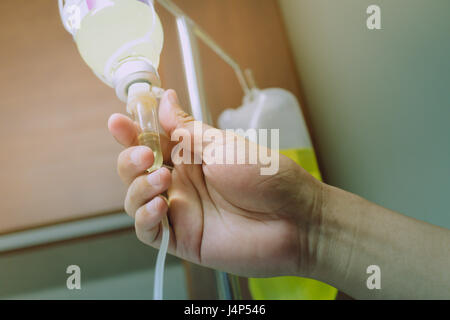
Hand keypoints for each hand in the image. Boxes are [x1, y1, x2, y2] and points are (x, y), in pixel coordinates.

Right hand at [108, 90, 323, 277]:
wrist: (296, 219)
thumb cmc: (268, 176)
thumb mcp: (224, 145)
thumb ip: (187, 128)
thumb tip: (165, 98)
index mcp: (191, 156)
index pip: (151, 141)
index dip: (132, 131)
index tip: (119, 121)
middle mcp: (182, 182)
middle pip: (136, 170)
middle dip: (130, 158)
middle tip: (144, 153)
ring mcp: (181, 211)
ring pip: (136, 198)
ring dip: (138, 186)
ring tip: (162, 179)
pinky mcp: (183, 238)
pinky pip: (149, 231)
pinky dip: (144, 218)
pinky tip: (158, 205)